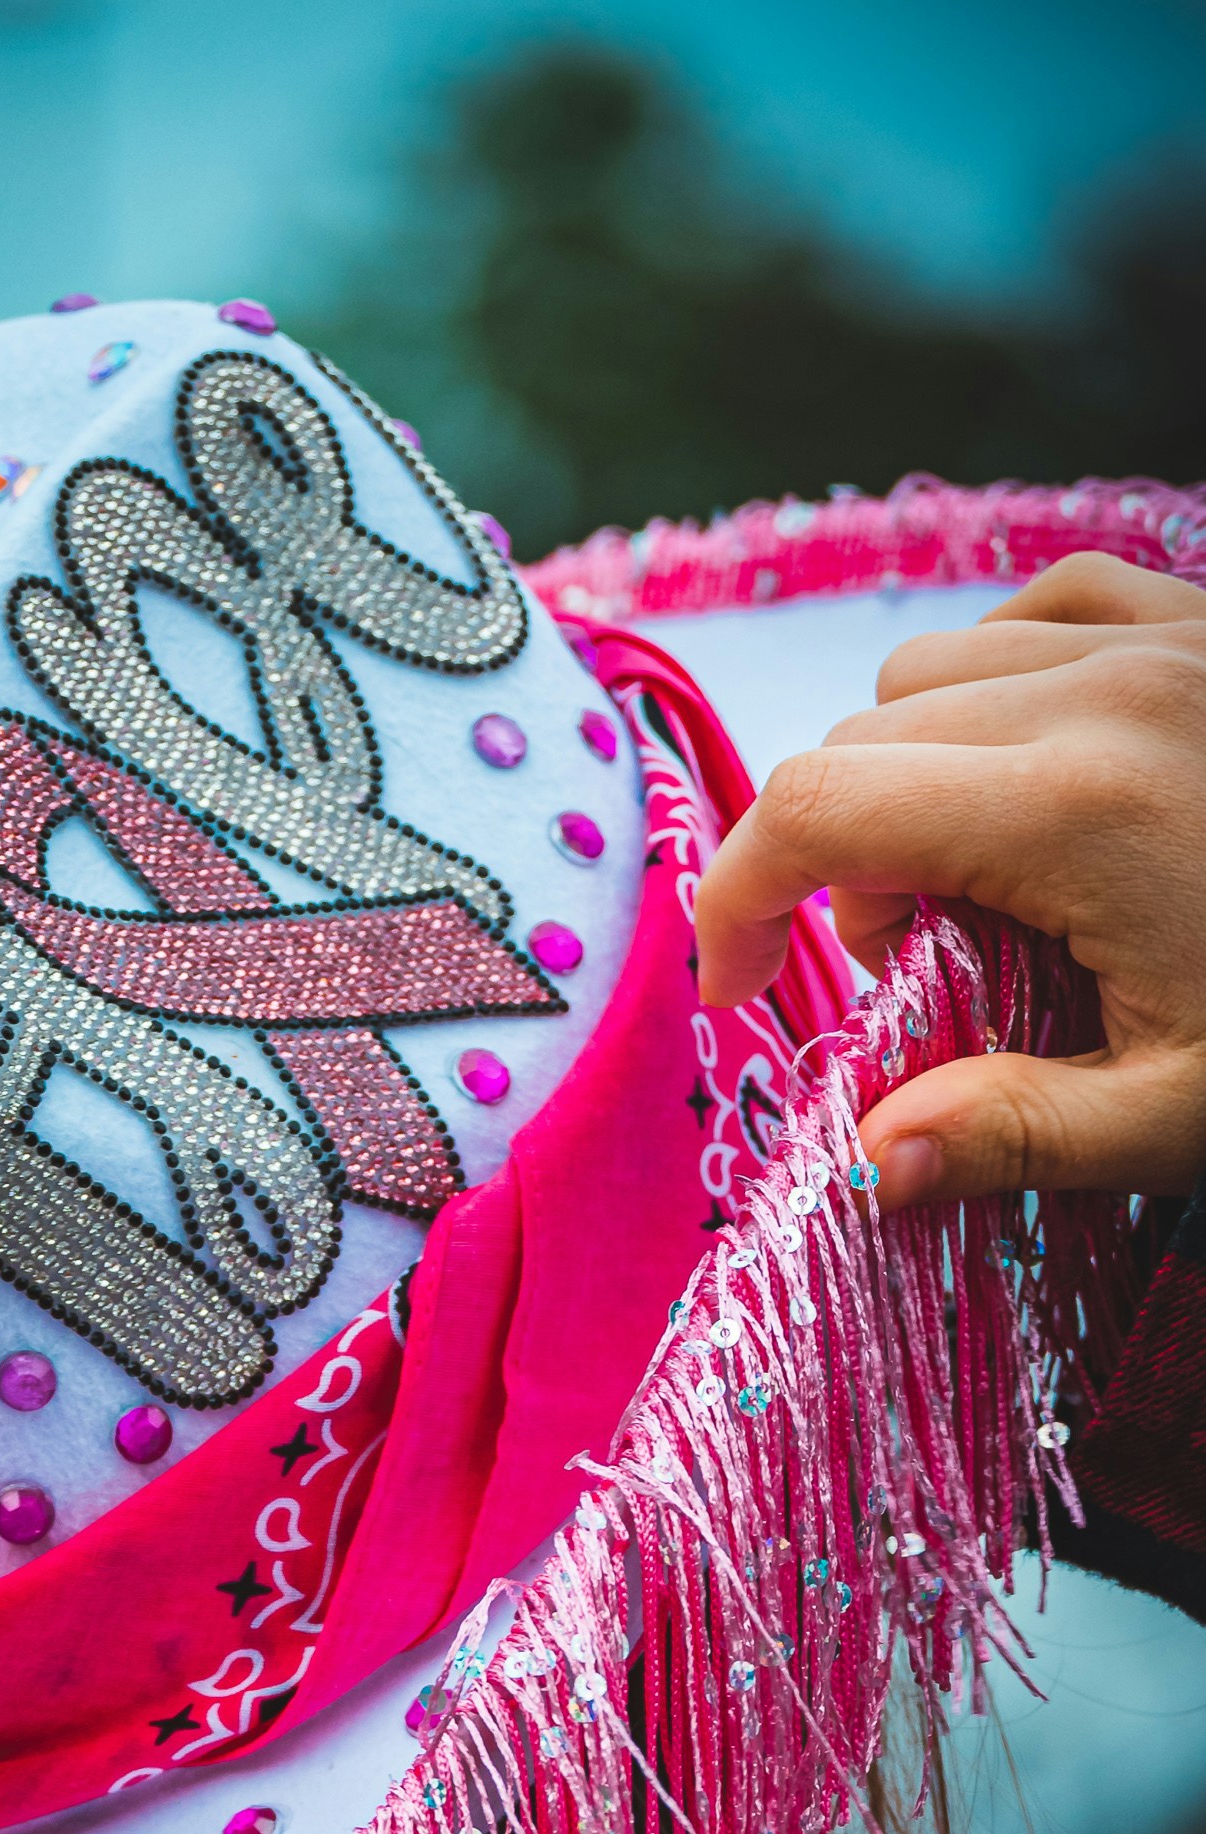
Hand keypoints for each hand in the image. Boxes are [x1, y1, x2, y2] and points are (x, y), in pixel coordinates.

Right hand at [693, 554, 1205, 1208]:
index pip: (816, 810)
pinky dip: (995, 689)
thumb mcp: (1186, 1116)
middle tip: (898, 977)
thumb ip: (1010, 1133)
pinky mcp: (1205, 616)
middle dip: (832, 864)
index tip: (739, 991)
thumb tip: (862, 1165)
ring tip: (977, 887)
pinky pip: (1037, 611)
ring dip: (910, 777)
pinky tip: (1034, 778)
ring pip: (935, 670)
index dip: (732, 902)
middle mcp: (1101, 689)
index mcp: (1073, 808)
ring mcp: (1163, 634)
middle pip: (861, 740)